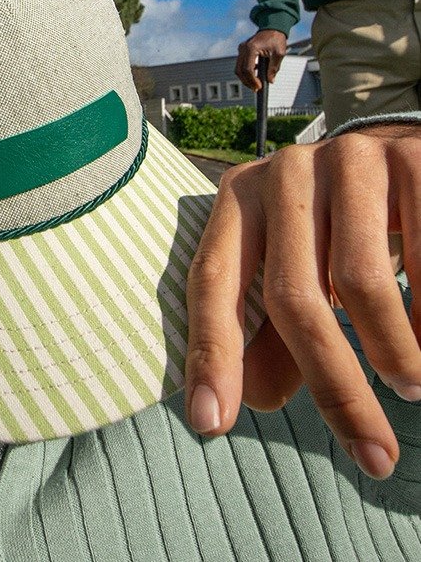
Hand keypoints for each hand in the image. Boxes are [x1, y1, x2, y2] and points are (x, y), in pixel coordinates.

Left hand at [185, 123, 420, 479]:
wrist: (397, 157)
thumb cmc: (334, 231)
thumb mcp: (295, 273)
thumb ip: (273, 334)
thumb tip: (255, 400)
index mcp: (239, 200)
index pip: (211, 281)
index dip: (210, 354)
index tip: (209, 423)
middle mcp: (283, 174)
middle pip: (291, 294)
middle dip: (333, 386)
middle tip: (371, 453)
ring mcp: (346, 160)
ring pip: (357, 280)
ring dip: (391, 353)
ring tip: (410, 385)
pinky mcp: (408, 160)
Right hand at [235, 30, 286, 89]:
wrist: (273, 27)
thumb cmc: (277, 38)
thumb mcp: (279, 54)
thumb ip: (274, 68)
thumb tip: (270, 81)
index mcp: (251, 48)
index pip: (248, 69)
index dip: (252, 80)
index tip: (259, 87)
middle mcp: (243, 48)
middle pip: (240, 70)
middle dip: (247, 82)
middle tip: (256, 89)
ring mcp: (241, 49)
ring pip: (238, 69)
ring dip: (245, 79)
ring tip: (255, 85)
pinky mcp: (242, 51)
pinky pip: (240, 65)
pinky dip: (245, 72)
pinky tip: (254, 77)